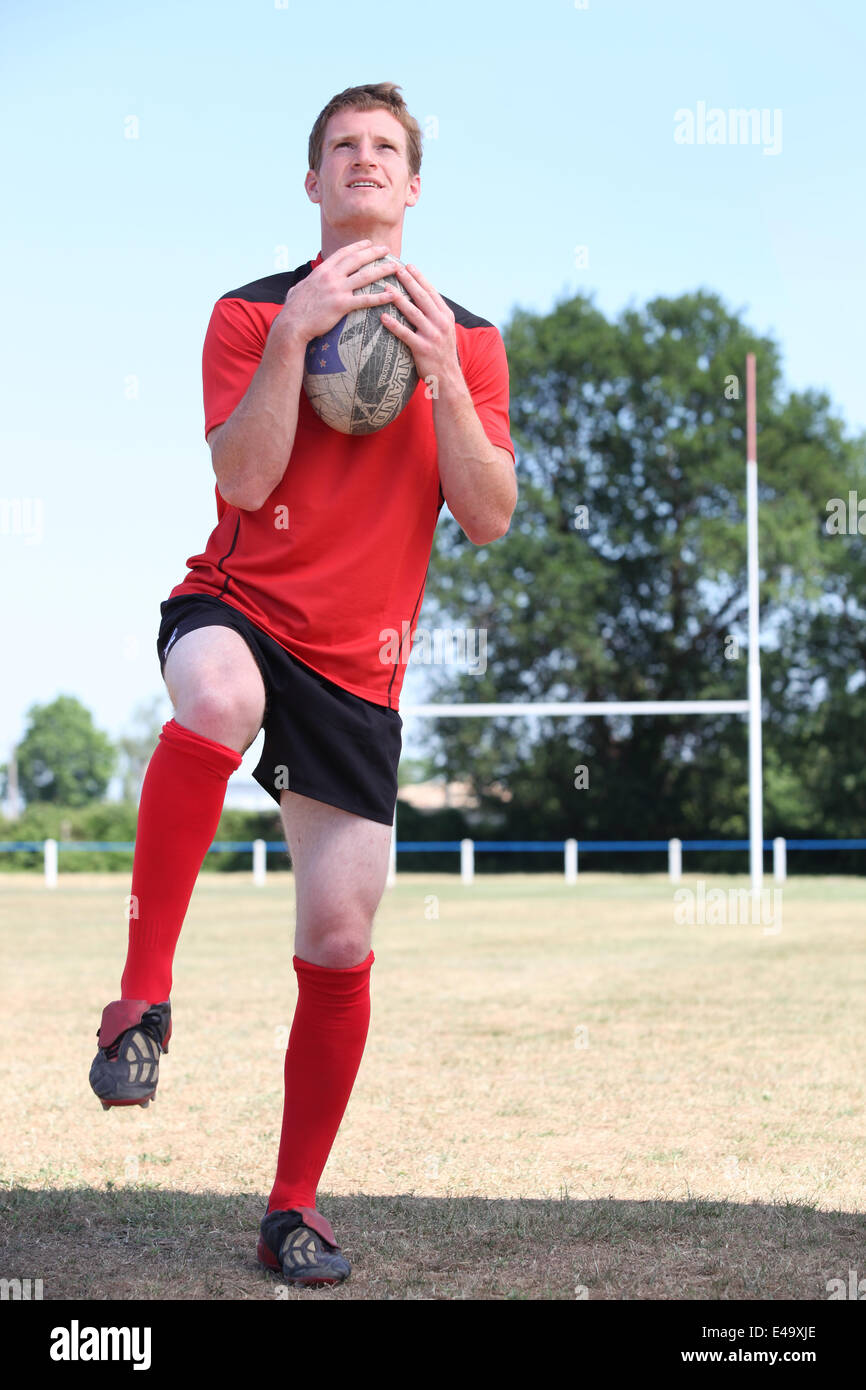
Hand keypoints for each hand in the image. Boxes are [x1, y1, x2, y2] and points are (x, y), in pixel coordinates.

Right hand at [273, 241, 398, 344]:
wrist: (292, 323)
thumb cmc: (294, 309)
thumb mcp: (299, 289)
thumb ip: (306, 284)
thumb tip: (301, 285)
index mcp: (322, 270)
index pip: (343, 253)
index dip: (358, 246)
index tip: (369, 243)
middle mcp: (331, 276)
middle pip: (357, 259)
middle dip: (374, 252)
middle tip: (387, 250)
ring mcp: (337, 290)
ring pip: (365, 276)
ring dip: (382, 270)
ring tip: (395, 267)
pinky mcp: (342, 305)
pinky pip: (365, 300)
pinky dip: (380, 297)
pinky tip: (392, 295)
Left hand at [379, 261, 459, 384]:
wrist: (448, 377)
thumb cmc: (441, 352)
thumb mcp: (443, 329)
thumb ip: (434, 314)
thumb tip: (420, 297)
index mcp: (446, 316)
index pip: (431, 292)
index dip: (419, 277)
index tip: (408, 265)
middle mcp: (441, 323)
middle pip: (422, 297)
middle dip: (408, 281)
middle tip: (395, 268)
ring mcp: (432, 336)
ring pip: (413, 313)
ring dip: (399, 299)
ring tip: (386, 288)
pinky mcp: (423, 349)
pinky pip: (405, 334)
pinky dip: (394, 325)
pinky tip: (383, 317)